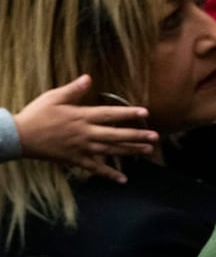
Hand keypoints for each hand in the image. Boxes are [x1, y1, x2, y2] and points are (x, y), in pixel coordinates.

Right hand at [13, 75, 157, 182]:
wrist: (19, 137)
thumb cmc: (37, 114)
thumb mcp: (54, 97)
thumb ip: (74, 89)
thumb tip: (89, 78)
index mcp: (82, 116)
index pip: (110, 114)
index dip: (128, 113)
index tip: (145, 112)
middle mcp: (85, 133)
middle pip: (116, 135)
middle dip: (137, 136)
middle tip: (155, 137)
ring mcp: (82, 148)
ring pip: (110, 151)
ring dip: (130, 151)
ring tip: (147, 151)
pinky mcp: (75, 160)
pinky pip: (95, 168)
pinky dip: (109, 174)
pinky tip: (123, 179)